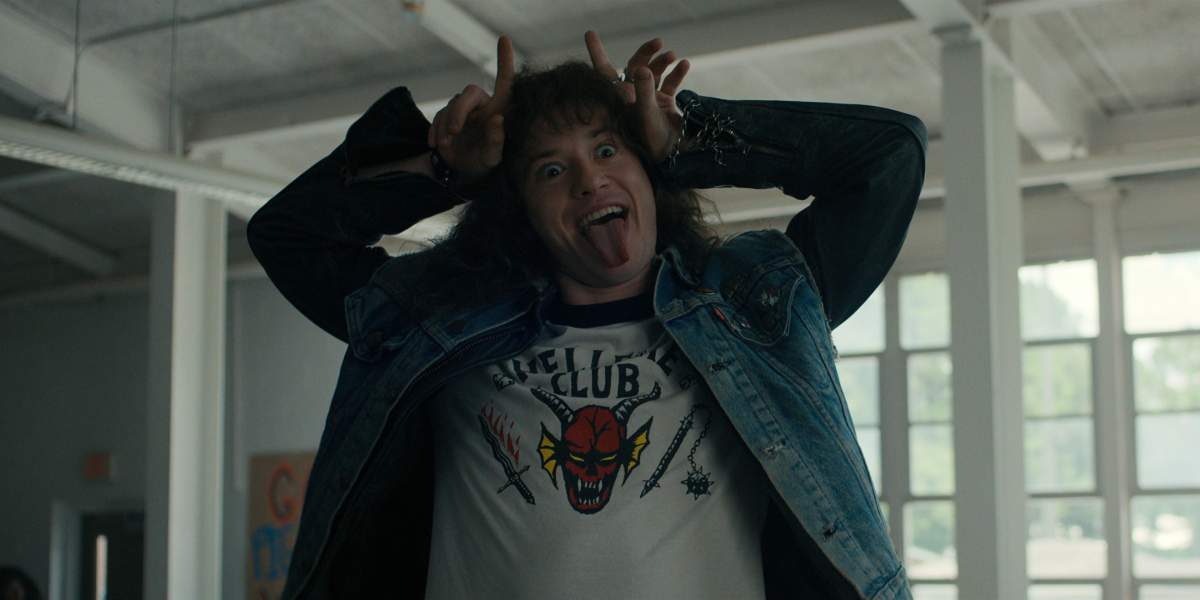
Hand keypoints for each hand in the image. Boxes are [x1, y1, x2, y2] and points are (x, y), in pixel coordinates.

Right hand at [427, 36, 515, 182]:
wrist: (461, 171)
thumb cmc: (483, 162)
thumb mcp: (492, 158)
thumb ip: (496, 141)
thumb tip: (497, 119)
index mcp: (498, 110)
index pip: (504, 82)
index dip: (504, 60)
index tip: (503, 39)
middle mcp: (482, 105)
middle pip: (469, 92)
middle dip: (459, 111)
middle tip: (454, 131)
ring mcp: (463, 110)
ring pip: (451, 105)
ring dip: (445, 125)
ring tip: (445, 145)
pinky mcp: (447, 116)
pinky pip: (438, 117)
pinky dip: (435, 130)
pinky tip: (435, 144)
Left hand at [585, 31, 689, 160]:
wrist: (672, 156)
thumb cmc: (652, 139)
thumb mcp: (646, 113)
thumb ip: (644, 90)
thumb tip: (642, 67)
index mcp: (620, 97)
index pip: (604, 69)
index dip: (597, 51)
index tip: (590, 33)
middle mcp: (632, 96)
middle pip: (635, 65)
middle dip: (646, 52)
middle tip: (658, 42)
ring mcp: (648, 99)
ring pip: (653, 72)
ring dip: (663, 62)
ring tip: (674, 56)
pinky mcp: (664, 104)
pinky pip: (669, 83)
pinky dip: (676, 73)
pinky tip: (685, 64)